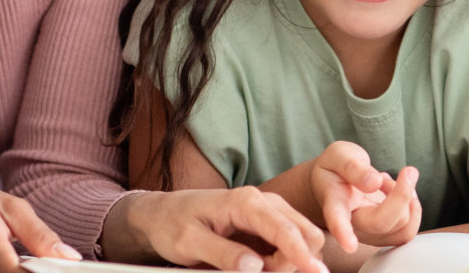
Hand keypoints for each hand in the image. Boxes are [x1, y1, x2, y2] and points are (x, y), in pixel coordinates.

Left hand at [121, 188, 327, 272]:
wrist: (164, 213)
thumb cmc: (173, 224)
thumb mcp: (189, 243)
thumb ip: (222, 254)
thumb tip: (255, 266)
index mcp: (245, 202)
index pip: (285, 230)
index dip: (303, 255)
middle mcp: (264, 202)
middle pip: (304, 234)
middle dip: (296, 261)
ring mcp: (269, 212)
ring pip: (302, 238)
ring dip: (289, 261)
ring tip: (254, 269)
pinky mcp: (268, 224)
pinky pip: (290, 243)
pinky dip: (283, 260)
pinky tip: (261, 266)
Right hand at [308, 141, 408, 252]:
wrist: (332, 183)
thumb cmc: (335, 169)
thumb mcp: (338, 156)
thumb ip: (353, 167)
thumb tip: (374, 182)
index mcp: (334, 203)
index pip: (337, 219)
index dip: (343, 232)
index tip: (350, 246)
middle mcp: (351, 224)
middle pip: (381, 223)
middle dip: (402, 196)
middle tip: (409, 170)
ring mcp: (368, 235)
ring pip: (400, 227)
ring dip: (407, 198)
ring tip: (390, 181)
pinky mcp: (383, 237)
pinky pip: (407, 232)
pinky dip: (412, 208)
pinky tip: (399, 191)